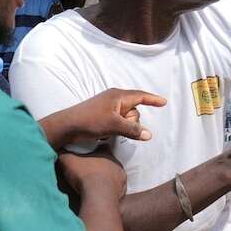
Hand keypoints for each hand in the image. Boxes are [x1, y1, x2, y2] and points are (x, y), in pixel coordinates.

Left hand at [40, 88, 166, 149]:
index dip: (153, 100)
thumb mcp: (113, 125)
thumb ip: (133, 130)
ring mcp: (108, 107)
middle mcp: (114, 99)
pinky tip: (104, 133)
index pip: (140, 96)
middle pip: (134, 111)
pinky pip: (118, 122)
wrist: (66, 127)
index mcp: (118, 96)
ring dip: (122, 127)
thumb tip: (149, 135)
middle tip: (117, 127)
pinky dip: (115, 128)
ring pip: (126, 119)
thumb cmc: (89, 121)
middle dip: (131, 122)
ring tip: (108, 130)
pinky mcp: (103, 116)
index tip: (164, 102)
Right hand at [56, 148, 127, 199]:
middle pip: (110, 161)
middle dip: (101, 165)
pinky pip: (117, 189)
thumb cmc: (85, 175)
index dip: (96, 150)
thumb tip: (58, 150)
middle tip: (91, 170)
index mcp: (105, 153)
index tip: (90, 154)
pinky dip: (110, 190)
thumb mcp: (68, 161)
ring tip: (96, 184)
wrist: (98, 195)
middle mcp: (116, 163)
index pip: (103, 147)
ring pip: (114, 175)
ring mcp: (121, 178)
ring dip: (107, 178)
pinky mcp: (122, 191)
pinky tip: (101, 193)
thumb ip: (63, 154)